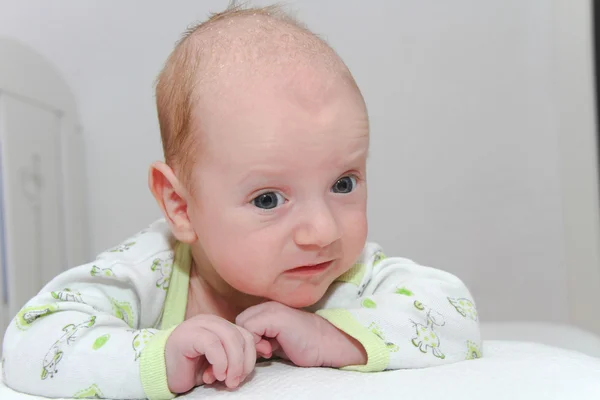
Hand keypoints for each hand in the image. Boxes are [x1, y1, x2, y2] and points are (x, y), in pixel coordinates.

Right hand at [165, 314, 256, 393]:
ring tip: (227, 381)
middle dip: (244, 362)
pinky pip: (212, 344)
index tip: (246, 375)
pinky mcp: (188, 334)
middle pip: (241, 336)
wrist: (162, 374)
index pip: (246, 335)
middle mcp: (211, 321)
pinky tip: (214, 375)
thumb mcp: (221, 363)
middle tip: (236, 381)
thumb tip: (265, 350)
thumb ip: (238, 355)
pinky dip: (219, 362)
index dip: (251, 355)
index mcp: (220, 325)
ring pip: (229, 338)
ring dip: (233, 364)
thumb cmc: (192, 369)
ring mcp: (198, 325)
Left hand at [236, 301, 366, 367]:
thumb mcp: (276, 340)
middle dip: (247, 339)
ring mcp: (272, 308)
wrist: (326, 345)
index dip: (247, 338)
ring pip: (242, 324)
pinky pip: (250, 328)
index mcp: (268, 308)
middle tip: (264, 350)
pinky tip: (271, 349)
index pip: (241, 321)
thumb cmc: (303, 345)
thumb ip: (259, 337)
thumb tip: (242, 345)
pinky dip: (256, 342)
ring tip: (269, 350)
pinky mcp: (275, 316)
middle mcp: (268, 304)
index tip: (261, 350)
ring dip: (252, 342)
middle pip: (239, 322)